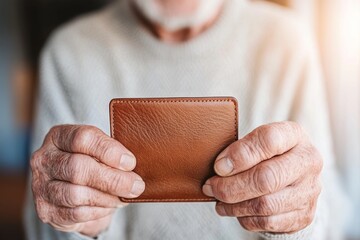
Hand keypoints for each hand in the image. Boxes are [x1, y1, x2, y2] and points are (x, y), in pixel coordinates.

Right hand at [30, 125, 144, 236]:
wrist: (73, 189)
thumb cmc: (92, 162)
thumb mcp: (99, 150)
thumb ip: (113, 152)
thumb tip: (132, 166)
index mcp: (58, 136)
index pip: (82, 138)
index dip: (108, 150)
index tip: (130, 162)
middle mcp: (44, 159)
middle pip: (78, 168)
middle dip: (112, 179)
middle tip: (136, 185)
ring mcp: (41, 186)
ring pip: (76, 194)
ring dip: (107, 198)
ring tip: (124, 197)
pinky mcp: (46, 210)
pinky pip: (76, 213)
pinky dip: (99, 211)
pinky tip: (110, 206)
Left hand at [202, 121, 322, 233]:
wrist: (294, 176)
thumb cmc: (267, 153)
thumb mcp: (257, 140)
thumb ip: (240, 149)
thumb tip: (219, 168)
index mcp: (294, 135)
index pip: (269, 140)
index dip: (240, 154)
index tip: (218, 166)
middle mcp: (308, 161)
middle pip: (266, 178)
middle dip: (231, 186)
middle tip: (211, 186)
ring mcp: (309, 190)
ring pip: (265, 204)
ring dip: (234, 205)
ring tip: (218, 200)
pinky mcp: (304, 215)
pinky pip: (268, 222)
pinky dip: (245, 218)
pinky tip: (234, 211)